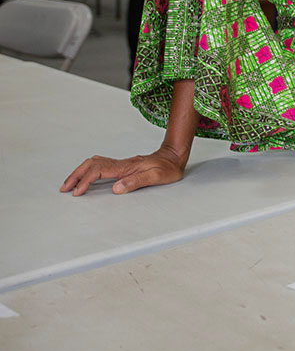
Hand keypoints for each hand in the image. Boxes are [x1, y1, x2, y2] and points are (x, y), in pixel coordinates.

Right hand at [61, 147, 186, 195]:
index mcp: (126, 167)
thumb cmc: (167, 169)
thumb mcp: (156, 177)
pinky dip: (88, 171)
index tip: (77, 192)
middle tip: (64, 188)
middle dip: (76, 175)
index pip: (99, 171)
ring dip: (80, 172)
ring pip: (94, 163)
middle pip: (91, 164)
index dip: (86, 181)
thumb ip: (136, 182)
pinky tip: (85, 178)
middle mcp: (121, 163)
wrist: (174, 158)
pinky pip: (100, 165)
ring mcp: (121, 164)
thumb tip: (116, 189)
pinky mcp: (122, 166)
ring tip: (69, 184)